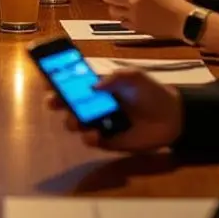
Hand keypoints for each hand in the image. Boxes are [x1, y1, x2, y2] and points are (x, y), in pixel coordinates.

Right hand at [47, 71, 183, 151]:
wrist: (171, 116)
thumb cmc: (150, 92)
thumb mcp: (134, 76)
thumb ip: (115, 78)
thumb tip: (93, 87)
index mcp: (97, 87)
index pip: (72, 83)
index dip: (57, 81)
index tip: (47, 78)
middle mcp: (94, 105)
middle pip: (66, 104)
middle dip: (56, 102)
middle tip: (53, 102)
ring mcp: (99, 123)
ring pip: (75, 124)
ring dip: (71, 121)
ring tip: (76, 120)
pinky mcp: (107, 141)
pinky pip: (91, 140)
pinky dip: (88, 137)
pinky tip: (94, 134)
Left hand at [99, 0, 193, 39]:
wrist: (183, 21)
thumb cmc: (175, 3)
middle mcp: (134, 3)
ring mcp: (134, 16)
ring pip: (112, 11)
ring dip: (112, 6)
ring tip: (117, 4)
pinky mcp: (137, 28)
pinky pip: (122, 23)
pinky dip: (121, 18)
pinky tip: (126, 15)